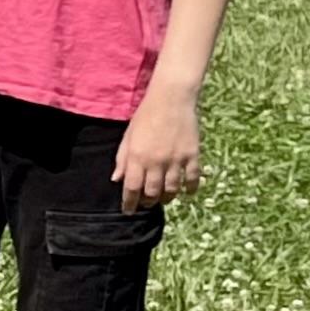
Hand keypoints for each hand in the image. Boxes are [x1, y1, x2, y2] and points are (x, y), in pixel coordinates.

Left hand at [112, 86, 201, 212]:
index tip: (128, 211)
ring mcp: (176, 160)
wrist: (171, 99)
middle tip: (145, 203)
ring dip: (166, 198)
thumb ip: (122, 159)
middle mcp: (156, 161)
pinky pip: (192, 179)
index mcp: (137, 156)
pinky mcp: (192, 156)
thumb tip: (117, 179)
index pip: (131, 188)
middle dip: (147, 202)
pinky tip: (186, 192)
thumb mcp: (128, 136)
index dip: (129, 202)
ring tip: (162, 198)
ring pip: (171, 190)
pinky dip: (189, 189)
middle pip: (152, 192)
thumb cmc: (145, 116)